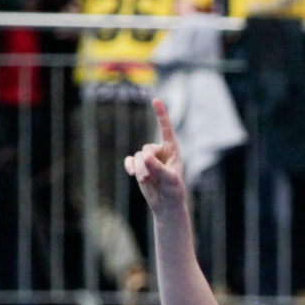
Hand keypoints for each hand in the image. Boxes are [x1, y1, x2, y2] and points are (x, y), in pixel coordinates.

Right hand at [124, 98, 186, 215]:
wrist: (166, 205)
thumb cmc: (174, 191)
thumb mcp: (169, 180)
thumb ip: (157, 168)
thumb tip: (144, 157)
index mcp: (173, 150)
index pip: (166, 129)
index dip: (160, 115)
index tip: (155, 100)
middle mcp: (161, 152)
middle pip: (146, 148)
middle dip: (147, 163)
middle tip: (151, 177)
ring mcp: (149, 159)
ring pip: (137, 157)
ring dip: (140, 170)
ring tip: (148, 181)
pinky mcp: (139, 166)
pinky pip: (130, 160)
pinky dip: (130, 167)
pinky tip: (131, 173)